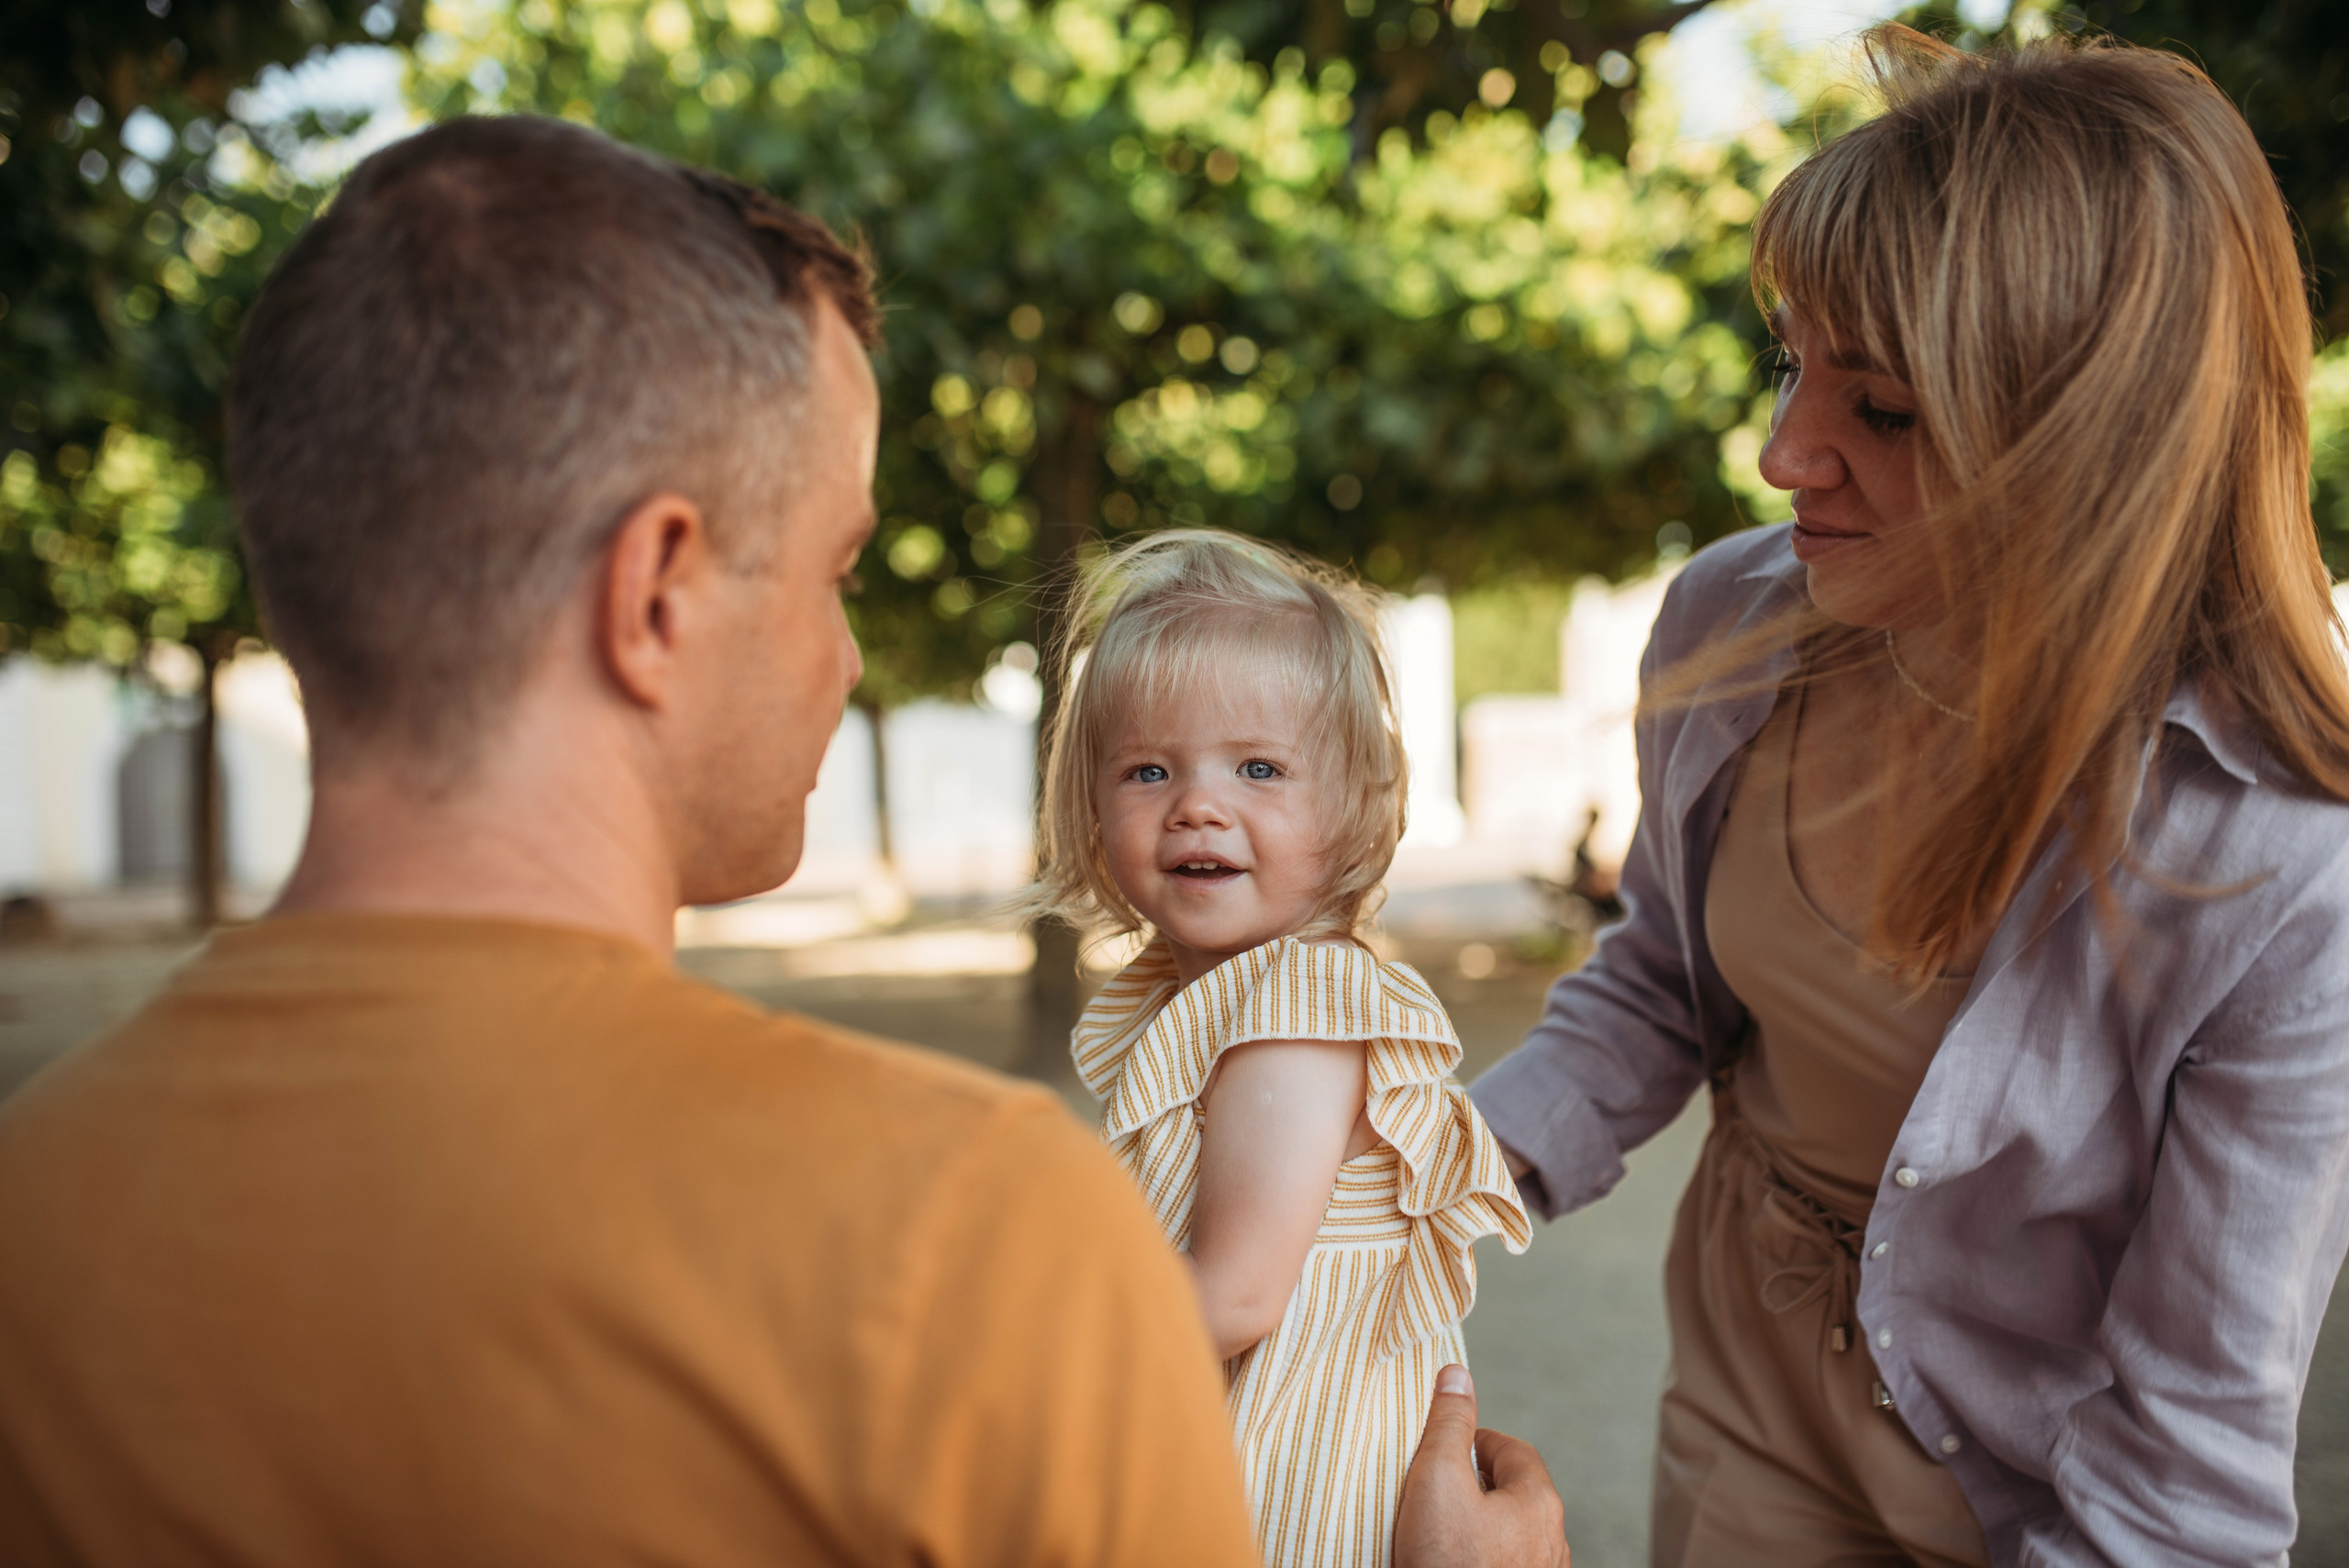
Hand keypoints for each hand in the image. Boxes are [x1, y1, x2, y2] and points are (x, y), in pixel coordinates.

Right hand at [1394, 1365, 1567, 1567]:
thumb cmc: (1449, 1564)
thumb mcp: (1437, 1478)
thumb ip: (1447, 1424)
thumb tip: (1457, 1374)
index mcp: (1539, 1502)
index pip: (1512, 1450)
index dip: (1474, 1442)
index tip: (1443, 1448)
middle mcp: (1551, 1543)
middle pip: (1512, 1495)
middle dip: (1474, 1487)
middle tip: (1433, 1490)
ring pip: (1508, 1538)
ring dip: (1477, 1529)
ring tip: (1437, 1533)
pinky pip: (1501, 1567)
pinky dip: (1477, 1561)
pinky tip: (1448, 1565)